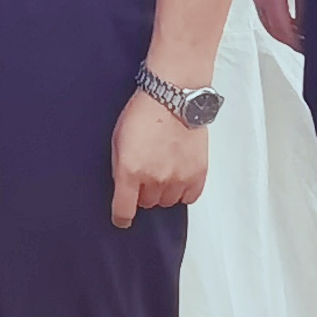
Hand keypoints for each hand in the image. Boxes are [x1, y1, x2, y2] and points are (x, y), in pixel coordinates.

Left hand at [110, 91, 207, 226]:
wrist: (174, 97)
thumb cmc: (144, 113)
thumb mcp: (118, 140)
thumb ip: (120, 168)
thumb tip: (123, 188)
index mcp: (130, 170)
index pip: (124, 210)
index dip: (121, 218)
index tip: (122, 219)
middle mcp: (155, 178)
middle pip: (147, 204)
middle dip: (143, 192)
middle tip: (146, 170)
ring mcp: (178, 178)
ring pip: (168, 201)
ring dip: (163, 191)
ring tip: (164, 168)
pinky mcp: (198, 174)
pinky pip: (189, 197)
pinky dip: (183, 190)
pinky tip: (179, 174)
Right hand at [249, 0, 304, 52]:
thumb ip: (306, 9)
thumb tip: (309, 29)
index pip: (283, 31)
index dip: (297, 43)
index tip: (309, 48)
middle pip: (273, 30)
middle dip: (289, 41)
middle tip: (306, 46)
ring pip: (267, 22)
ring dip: (282, 31)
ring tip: (301, 35)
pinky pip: (265, 11)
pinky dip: (277, 20)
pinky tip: (291, 20)